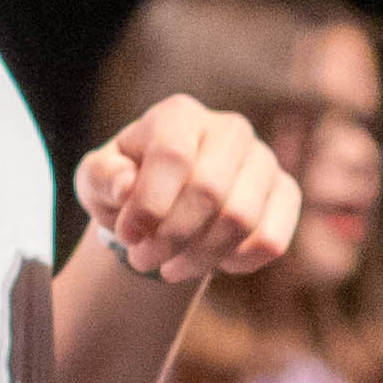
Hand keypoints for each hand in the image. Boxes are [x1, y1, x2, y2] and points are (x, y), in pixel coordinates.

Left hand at [73, 95, 301, 285]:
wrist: (162, 205)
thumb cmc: (125, 187)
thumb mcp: (96, 179)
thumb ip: (102, 177)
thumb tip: (125, 186)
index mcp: (180, 115)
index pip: (174, 156)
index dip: (150, 204)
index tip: (127, 236)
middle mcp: (230, 129)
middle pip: (210, 191)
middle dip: (171, 238)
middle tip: (143, 260)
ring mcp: (264, 161)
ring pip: (241, 219)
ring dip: (200, 257)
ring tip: (168, 268)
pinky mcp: (285, 194)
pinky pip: (271, 239)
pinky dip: (236, 262)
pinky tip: (210, 263)